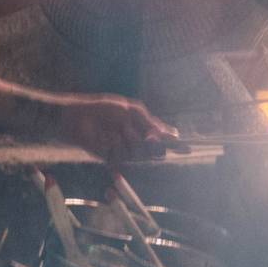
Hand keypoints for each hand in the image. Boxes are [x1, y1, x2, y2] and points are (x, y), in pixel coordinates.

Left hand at [52, 94, 181, 166]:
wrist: (78, 116)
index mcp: (143, 126)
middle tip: (137, 132)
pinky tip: (107, 138)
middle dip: (150, 143)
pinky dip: (117, 146)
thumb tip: (172, 134)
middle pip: (154, 150)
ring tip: (116, 130)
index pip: (164, 137)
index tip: (189, 148)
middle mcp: (136, 140)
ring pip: (139, 153)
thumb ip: (151, 122)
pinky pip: (123, 156)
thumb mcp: (131, 110)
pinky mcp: (112, 158)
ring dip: (130, 140)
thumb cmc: (103, 108)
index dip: (176, 144)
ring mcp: (125, 150)